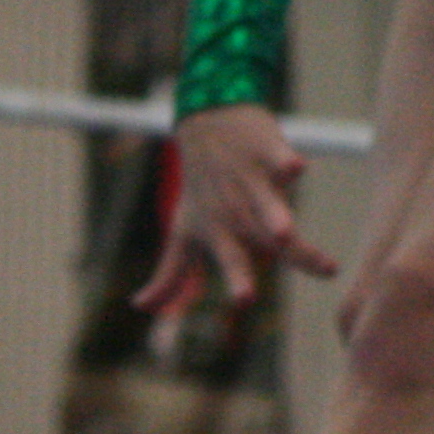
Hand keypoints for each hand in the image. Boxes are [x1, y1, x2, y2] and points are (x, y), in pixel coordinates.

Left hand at [134, 104, 338, 313]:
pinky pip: (278, 157)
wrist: (205, 126)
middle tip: (291, 272)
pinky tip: (294, 167)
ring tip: (285, 233)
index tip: (245, 299)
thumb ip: (169, 275)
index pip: (233, 259)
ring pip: (269, 201)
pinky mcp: (266, 150)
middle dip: (282, 255)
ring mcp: (251, 179)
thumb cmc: (198, 189)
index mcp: (222, 230)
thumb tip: (140, 308)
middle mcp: (237, 208)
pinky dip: (285, 162)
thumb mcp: (182, 232)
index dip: (239, 279)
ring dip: (275, 215)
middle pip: (263, 237)